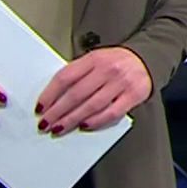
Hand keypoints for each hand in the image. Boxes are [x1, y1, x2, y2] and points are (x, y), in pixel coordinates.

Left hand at [37, 47, 153, 135]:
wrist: (146, 59)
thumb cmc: (116, 62)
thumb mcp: (95, 60)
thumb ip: (78, 74)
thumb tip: (54, 97)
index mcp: (94, 59)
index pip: (66, 77)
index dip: (50, 94)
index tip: (40, 108)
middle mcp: (107, 70)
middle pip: (76, 94)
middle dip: (57, 111)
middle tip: (45, 123)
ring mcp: (121, 83)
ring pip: (91, 105)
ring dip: (72, 119)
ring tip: (59, 128)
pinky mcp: (133, 96)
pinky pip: (111, 113)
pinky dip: (96, 121)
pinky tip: (84, 126)